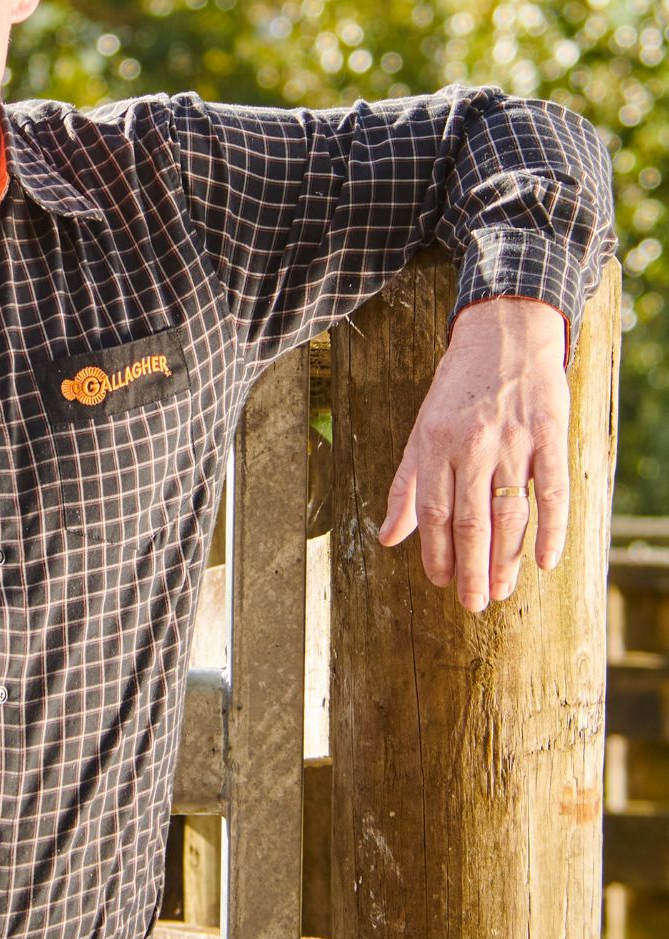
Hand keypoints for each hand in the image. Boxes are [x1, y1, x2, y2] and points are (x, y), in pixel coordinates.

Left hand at [378, 295, 569, 614]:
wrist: (503, 334)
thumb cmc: (458, 388)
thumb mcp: (422, 430)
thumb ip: (406, 485)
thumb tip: (386, 537)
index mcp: (434, 445)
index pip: (432, 512)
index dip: (434, 553)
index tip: (440, 583)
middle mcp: (471, 446)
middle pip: (469, 521)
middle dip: (470, 569)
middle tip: (473, 604)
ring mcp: (513, 441)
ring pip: (509, 513)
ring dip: (505, 558)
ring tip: (502, 591)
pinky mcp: (549, 435)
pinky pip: (552, 491)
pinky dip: (551, 529)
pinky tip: (545, 561)